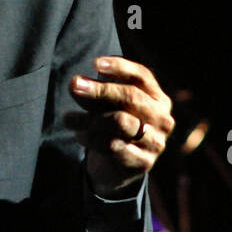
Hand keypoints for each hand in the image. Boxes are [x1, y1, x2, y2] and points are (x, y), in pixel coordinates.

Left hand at [66, 56, 173, 196]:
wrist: (116, 168)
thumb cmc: (112, 127)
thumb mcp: (108, 105)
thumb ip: (97, 92)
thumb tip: (77, 83)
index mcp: (158, 99)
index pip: (142, 76)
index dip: (120, 67)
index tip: (95, 63)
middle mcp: (162, 119)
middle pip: (131, 97)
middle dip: (100, 90)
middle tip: (74, 86)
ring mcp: (155, 142)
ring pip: (119, 121)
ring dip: (89, 118)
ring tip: (68, 118)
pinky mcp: (143, 162)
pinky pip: (112, 145)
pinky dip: (91, 139)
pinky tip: (80, 135)